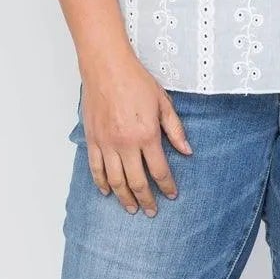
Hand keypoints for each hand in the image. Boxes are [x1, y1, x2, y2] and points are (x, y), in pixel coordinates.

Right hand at [80, 56, 192, 215]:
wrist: (106, 67)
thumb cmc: (135, 80)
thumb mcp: (163, 103)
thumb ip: (175, 130)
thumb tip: (187, 151)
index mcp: (147, 135)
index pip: (159, 171)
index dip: (167, 186)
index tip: (171, 195)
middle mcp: (126, 144)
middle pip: (137, 182)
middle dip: (146, 200)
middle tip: (151, 211)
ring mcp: (106, 143)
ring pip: (115, 180)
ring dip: (124, 198)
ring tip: (131, 208)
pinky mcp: (92, 139)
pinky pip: (96, 168)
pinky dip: (101, 183)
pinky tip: (107, 191)